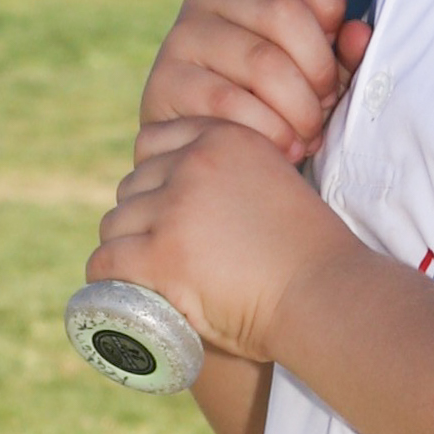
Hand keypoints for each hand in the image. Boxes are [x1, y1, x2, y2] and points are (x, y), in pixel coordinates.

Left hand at [89, 118, 350, 363]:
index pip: (156, 142)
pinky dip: (107, 279)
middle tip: (160, 253)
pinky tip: (116, 292)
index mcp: (226, 139)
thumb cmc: (313, 256)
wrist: (326, 294)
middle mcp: (195, 164)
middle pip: (133, 185)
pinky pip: (107, 262)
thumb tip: (207, 203)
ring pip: (116, 223)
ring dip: (124, 248)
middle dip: (140, 217)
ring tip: (144, 276)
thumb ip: (242, 179)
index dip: (154, 177)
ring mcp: (174, 209)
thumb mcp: (278, 188)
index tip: (165, 209)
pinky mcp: (161, 255)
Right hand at [135, 0, 372, 169]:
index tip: (333, 47)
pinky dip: (270, 133)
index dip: (334, 6)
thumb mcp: (316, 70)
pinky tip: (281, 149)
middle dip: (320, 72)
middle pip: (286, 13)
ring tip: (306, 137)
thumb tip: (359, 35)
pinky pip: (231, 104)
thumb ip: (344, 51)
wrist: (207, 149)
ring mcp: (182, 36)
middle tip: (324, 108)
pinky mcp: (166, 81)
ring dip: (300, 112)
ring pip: (264, 64)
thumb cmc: (274, 101)